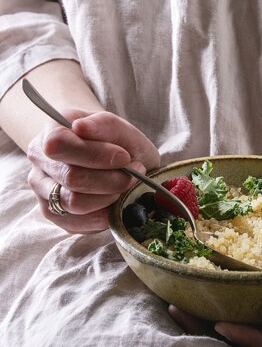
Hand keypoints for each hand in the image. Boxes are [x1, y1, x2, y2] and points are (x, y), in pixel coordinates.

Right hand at [27, 110, 159, 232]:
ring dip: (110, 197)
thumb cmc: (115, 141)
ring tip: (128, 185)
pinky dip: (104, 215)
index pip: (59, 144)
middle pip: (71, 177)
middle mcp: (40, 162)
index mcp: (51, 131)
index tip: (125, 157)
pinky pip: (78, 223)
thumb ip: (103, 124)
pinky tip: (117, 201)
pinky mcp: (53, 214)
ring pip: (74, 203)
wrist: (114, 159)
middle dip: (111, 178)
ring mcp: (43, 190)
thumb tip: (80, 127)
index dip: (95, 154)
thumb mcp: (119, 127)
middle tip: (136, 173)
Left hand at [169, 224, 261, 346]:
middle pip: (252, 332)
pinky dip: (217, 286)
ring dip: (207, 310)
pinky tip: (193, 272)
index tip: (224, 324)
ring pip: (242, 313)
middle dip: (215, 327)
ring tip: (174, 297)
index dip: (254, 338)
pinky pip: (243, 289)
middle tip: (180, 308)